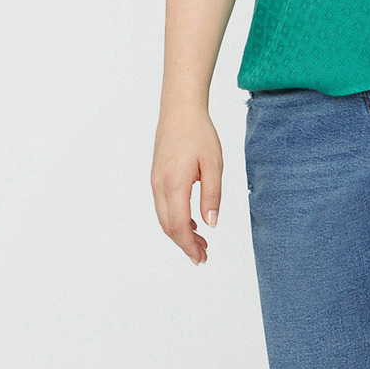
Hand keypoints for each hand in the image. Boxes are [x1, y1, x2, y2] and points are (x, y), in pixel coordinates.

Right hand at [152, 107, 223, 263]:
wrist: (180, 110)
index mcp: (174, 184)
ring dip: (180, 234)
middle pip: (168, 226)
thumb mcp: (214, 165)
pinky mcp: (156, 177)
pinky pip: (163, 206)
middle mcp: (160, 186)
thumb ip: (212, 195)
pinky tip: (192, 222)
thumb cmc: (199, 133)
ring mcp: (155, 182)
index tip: (200, 257)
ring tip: (200, 243)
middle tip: (203, 256)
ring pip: (164, 218)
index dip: (189, 245)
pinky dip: (175, 220)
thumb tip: (211, 224)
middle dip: (185, 244)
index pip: (179, 225)